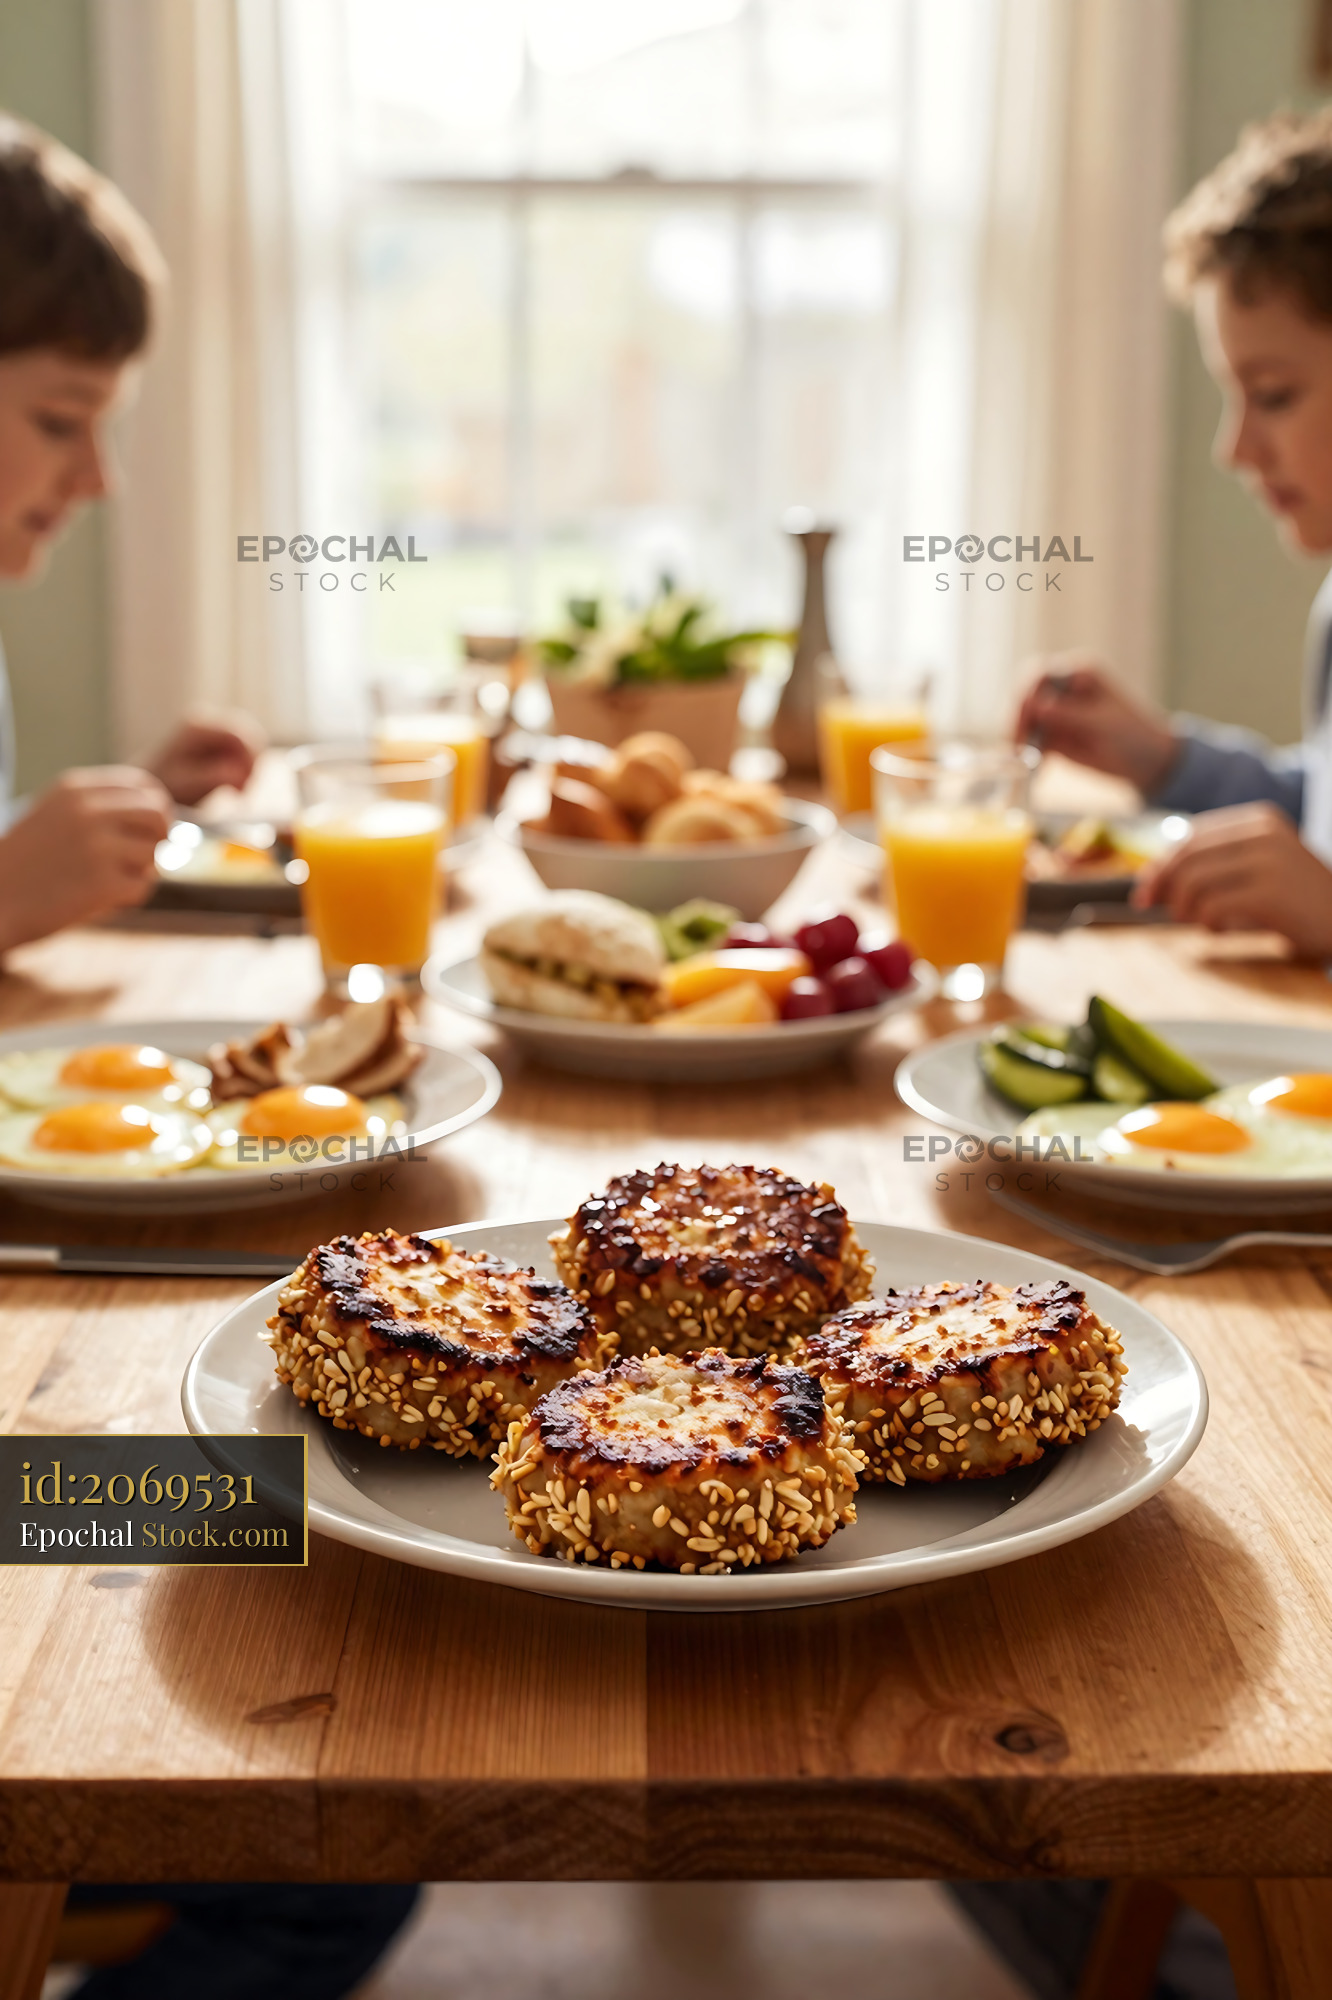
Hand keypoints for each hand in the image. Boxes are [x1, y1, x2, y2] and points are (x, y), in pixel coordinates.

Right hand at [0, 767, 171, 951]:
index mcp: (76, 788)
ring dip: (138, 872)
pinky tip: (96, 900)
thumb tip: (163, 813)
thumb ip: (102, 808)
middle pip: (158, 814)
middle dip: (158, 837)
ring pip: (152, 854)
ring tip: (103, 881)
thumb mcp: (56, 815)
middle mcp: (89, 810)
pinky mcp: (103, 882)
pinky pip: (141, 888)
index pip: (144, 785)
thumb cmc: (27, 864)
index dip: (156, 808)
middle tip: (144, 858)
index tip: (151, 828)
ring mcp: (97, 845)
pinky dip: (126, 898)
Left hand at [149, 710, 263, 805]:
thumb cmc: (164, 787)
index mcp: (197, 727)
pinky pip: (243, 750)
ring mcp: (212, 728)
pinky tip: (234, 785)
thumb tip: (241, 775)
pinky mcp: (217, 739)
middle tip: (243, 792)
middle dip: (251, 764)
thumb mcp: (188, 785)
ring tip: (237, 791)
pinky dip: (243, 768)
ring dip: (248, 768)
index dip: (250, 760)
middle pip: (248, 735)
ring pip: (249, 743)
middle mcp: (206, 721)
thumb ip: (215, 778)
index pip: (239, 735)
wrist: (147, 787)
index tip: (246, 786)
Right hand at [1014, 656, 1178, 793]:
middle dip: (1018, 718)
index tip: (1026, 718)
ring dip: (1019, 738)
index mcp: (1078, 674)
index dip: (1028, 694)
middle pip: (1026, 695)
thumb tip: (1035, 706)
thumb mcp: (1102, 722)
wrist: (1145, 763)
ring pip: (1024, 720)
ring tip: (1022, 759)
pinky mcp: (1052, 737)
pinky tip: (1035, 768)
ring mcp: (1055, 714)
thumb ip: (1069, 714)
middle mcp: (1062, 690)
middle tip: (1017, 743)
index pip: (1041, 675)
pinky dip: (1028, 754)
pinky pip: (1030, 742)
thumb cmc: (1133, 734)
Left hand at [1134, 801, 1331, 957]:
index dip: (1161, 863)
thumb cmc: (1297, 900)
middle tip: (1152, 908)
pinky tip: (1219, 930)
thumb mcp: (1260, 868)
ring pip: (1194, 881)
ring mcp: (1268, 861)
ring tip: (1198, 922)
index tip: (1145, 889)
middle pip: (1187, 856)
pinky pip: (1212, 906)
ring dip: (1184, 908)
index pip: (1192, 836)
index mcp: (1258, 820)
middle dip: (1161, 884)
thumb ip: (1217, 865)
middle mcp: (1263, 833)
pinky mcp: (1269, 892)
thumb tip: (1155, 877)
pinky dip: (1206, 922)